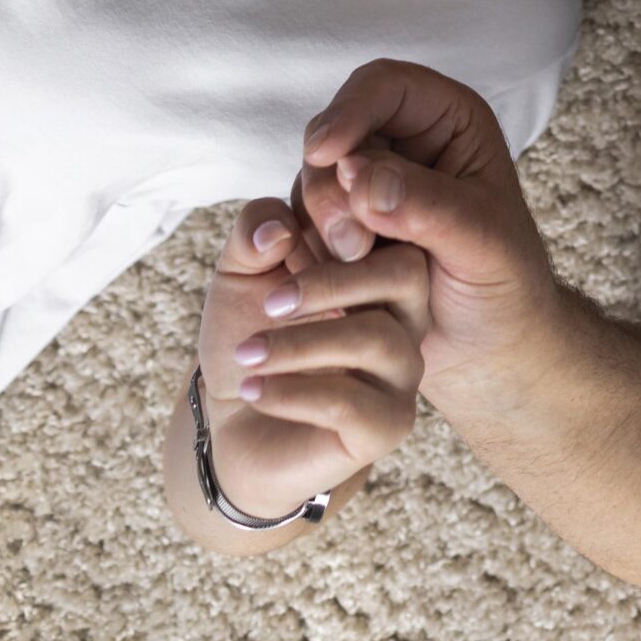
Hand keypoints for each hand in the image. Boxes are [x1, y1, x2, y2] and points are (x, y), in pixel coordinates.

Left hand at [195, 199, 427, 520]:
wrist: (234, 422)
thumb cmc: (248, 331)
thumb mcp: (239, 269)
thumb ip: (255, 229)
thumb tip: (279, 229)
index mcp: (379, 257)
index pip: (391, 214)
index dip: (340, 216)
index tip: (279, 242)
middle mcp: (406, 308)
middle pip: (406, 272)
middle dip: (332, 280)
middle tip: (269, 303)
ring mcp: (403, 369)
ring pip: (376, 339)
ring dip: (299, 344)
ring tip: (247, 354)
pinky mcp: (388, 425)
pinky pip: (351, 403)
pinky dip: (291, 393)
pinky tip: (253, 390)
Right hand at [296, 62, 556, 402]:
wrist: (488, 349)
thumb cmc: (504, 284)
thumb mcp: (483, 241)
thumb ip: (428, 205)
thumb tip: (362, 180)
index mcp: (447, 121)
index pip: (384, 86)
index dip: (349, 109)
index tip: (324, 151)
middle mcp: (402, 143)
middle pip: (335, 135)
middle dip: (333, 189)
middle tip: (354, 246)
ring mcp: (365, 186)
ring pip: (311, 181)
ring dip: (323, 227)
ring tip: (359, 268)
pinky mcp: (339, 230)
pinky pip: (300, 226)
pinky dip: (311, 253)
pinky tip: (340, 285)